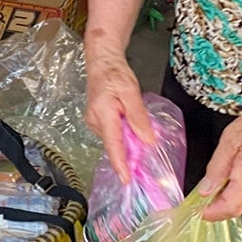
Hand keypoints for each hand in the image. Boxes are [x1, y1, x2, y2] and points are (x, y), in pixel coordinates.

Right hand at [85, 51, 154, 181]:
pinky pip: (113, 133)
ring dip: (128, 138)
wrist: (102, 62)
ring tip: (135, 122)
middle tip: (145, 147)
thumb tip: (147, 140)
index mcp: (103, 115)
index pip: (112, 145)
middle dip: (130, 149)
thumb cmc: (115, 74)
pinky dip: (123, 132)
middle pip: (115, 143)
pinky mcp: (97, 121)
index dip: (120, 164)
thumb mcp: (131, 92)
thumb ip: (138, 117)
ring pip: (115, 138)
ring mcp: (94, 122)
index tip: (126, 179)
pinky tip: (128, 122)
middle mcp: (95, 121)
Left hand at [197, 99, 241, 220]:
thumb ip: (215, 169)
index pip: (230, 207)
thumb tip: (204, 190)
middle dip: (219, 197)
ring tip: (233, 165)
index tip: (199, 210)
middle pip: (234, 205)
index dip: (212, 212)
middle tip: (212, 178)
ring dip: (231, 190)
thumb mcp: (229, 141)